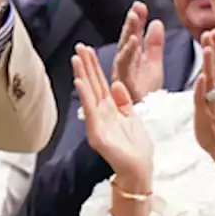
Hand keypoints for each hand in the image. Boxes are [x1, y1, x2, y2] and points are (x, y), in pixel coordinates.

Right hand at [72, 42, 152, 187]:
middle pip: (92, 84)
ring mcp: (97, 123)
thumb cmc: (137, 147)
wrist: (138, 169)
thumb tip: (116, 84)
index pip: (100, 82)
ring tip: (76, 58)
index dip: (94, 66)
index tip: (88, 50)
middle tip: (78, 46)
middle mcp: (101, 113)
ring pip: (89, 94)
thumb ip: (124, 101)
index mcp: (111, 108)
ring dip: (82, 75)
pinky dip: (85, 96)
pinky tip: (80, 82)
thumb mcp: (133, 117)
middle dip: (86, 65)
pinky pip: (90, 111)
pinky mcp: (97, 133)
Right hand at [112, 2, 164, 103]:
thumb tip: (156, 22)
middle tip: (136, 7)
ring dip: (127, 32)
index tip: (140, 5)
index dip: (136, 21)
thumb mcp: (153, 64)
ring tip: (133, 16)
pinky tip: (134, 39)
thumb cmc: (145, 93)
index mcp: (132, 58)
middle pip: (127, 39)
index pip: (134, 35)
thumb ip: (153, 44)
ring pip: (124, 48)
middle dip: (130, 23)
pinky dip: (128, 51)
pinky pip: (124, 64)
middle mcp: (125, 63)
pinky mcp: (123, 82)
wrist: (145, 116)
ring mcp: (122, 72)